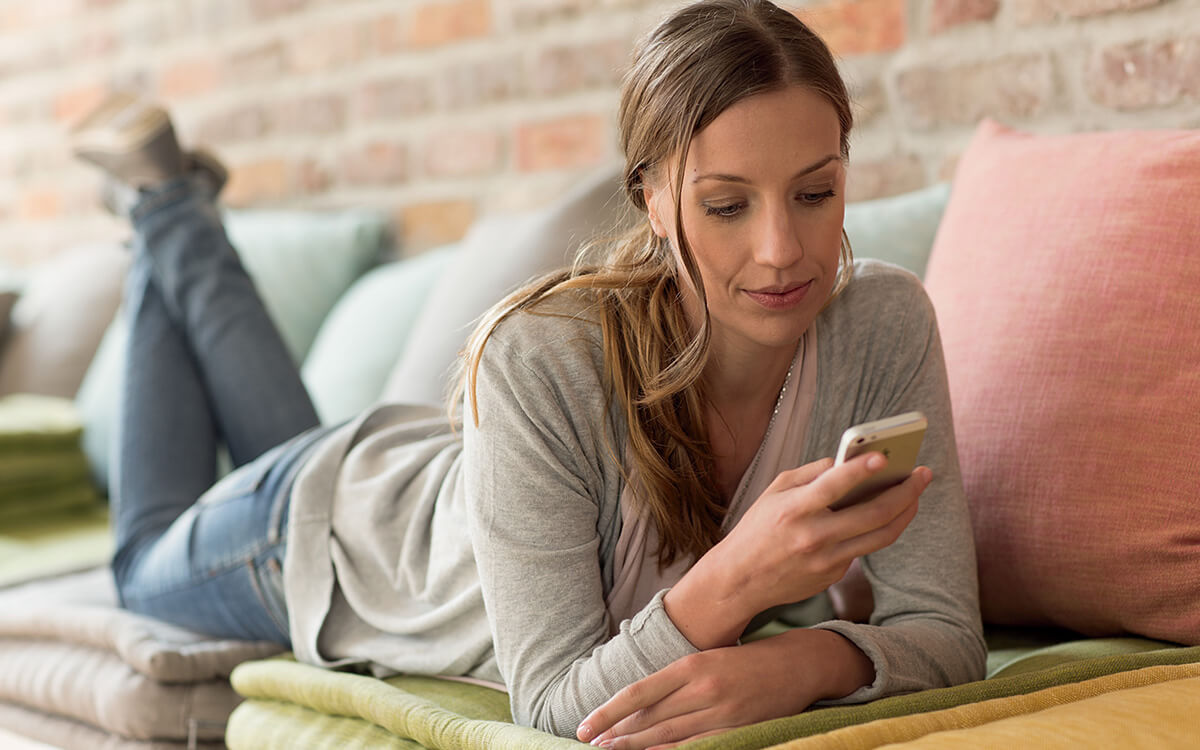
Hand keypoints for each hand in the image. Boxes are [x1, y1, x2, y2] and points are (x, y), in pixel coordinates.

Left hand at [575, 629, 870, 749]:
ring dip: (636, 747)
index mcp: (690, 664)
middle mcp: (702, 688)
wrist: (796, 664)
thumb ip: (674, 680)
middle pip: (648, 719)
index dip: (607, 712)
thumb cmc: (744, 660)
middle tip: (589, 744)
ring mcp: (721, 712)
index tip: (585, 725)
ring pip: (668, 737)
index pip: (637, 693)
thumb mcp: (705, 659)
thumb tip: (636, 701)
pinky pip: (698, 747)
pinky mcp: (738, 729)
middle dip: (616, 734)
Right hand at [665, 454, 928, 647]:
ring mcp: (827, 560)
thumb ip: (810, 474)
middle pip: (874, 514)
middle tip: (923, 474)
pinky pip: (862, 549)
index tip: (886, 456)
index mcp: (795, 509)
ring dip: (905, 512)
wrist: (740, 580)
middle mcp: (814, 536)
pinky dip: (873, 530)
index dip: (862, 469)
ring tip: (915, 495)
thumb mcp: (773, 492)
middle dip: (906, 491)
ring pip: (881, 536)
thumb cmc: (756, 529)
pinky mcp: (834, 575)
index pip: (834, 485)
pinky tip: (880, 516)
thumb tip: (845, 462)